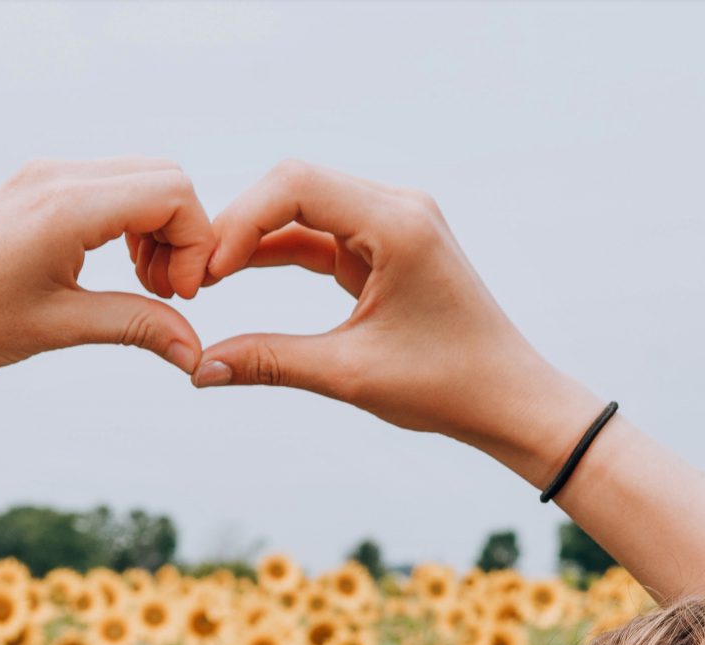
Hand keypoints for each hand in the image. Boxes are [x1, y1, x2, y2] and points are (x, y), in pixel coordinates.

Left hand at [0, 158, 214, 378]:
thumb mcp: (60, 327)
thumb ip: (137, 326)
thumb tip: (195, 352)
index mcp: (67, 205)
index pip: (173, 193)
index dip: (194, 245)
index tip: (178, 297)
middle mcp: (58, 175)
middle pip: (165, 177)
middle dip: (182, 234)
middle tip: (165, 293)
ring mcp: (45, 175)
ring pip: (140, 178)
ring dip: (157, 229)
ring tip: (142, 286)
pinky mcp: (35, 185)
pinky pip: (109, 185)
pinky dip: (129, 222)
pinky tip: (114, 268)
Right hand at [189, 160, 603, 484]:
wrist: (509, 399)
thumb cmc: (448, 386)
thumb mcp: (350, 375)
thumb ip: (271, 362)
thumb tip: (199, 370)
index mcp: (398, 224)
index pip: (297, 185)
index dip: (240, 220)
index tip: (206, 272)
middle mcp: (398, 207)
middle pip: (295, 184)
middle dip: (239, 224)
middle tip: (195, 276)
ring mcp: (394, 222)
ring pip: (303, 207)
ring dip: (254, 238)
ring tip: (205, 279)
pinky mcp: (386, 245)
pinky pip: (320, 234)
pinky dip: (278, 252)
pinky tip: (234, 275)